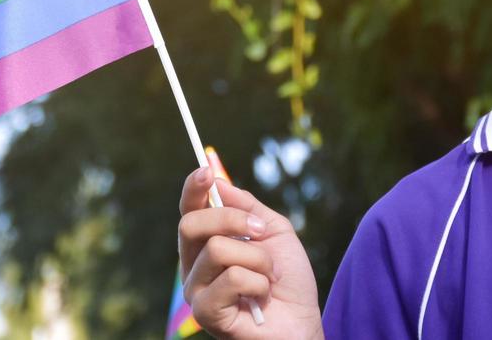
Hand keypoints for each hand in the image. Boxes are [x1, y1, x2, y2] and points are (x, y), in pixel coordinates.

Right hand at [178, 165, 323, 338]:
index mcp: (206, 244)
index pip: (189, 211)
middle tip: (260, 231)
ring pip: (217, 249)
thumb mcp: (274, 231)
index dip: (193, 189)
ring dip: (258, 258)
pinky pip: (231, 277)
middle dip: (231, 219)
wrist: (303, 321)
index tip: (206, 170)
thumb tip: (219, 181)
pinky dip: (257, 282)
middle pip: (191, 224)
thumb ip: (247, 207)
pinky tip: (262, 296)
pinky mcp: (205, 313)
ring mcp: (196, 290)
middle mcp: (193, 266)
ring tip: (269, 276)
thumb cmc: (287, 280)